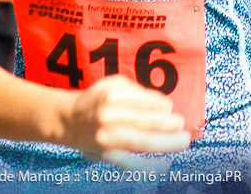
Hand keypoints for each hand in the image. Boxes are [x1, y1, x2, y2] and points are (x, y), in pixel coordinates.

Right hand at [60, 75, 189, 166]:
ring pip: (143, 142)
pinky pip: (132, 164)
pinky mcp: (106, 155)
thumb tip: (165, 106)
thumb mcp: (114, 85)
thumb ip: (139, 93)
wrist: (68, 120)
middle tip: (183, 125)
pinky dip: (150, 166)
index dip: (164, 106)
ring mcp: (107, 137)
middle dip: (170, 124)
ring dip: (167, 142)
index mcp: (113, 95)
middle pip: (148, 122)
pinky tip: (165, 165)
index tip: (171, 109)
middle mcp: (109, 116)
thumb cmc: (97, 100)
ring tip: (183, 141)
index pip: (148, 102)